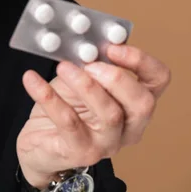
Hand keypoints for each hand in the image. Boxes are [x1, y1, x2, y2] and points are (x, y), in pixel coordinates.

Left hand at [16, 45, 170, 187]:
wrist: (39, 144)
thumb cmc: (66, 109)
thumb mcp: (79, 80)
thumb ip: (87, 63)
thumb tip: (83, 40)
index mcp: (134, 103)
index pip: (157, 80)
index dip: (141, 60)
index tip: (113, 46)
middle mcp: (129, 126)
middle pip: (142, 103)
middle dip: (117, 78)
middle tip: (90, 62)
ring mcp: (107, 143)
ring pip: (109, 114)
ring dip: (86, 86)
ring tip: (62, 67)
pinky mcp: (80, 151)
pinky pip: (68, 122)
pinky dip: (49, 98)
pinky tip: (32, 79)